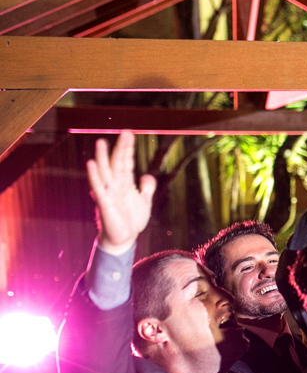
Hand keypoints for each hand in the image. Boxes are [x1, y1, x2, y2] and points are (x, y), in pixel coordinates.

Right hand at [86, 131, 155, 254]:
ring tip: (101, 142)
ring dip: (103, 158)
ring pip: (105, 172)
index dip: (128, 149)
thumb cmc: (131, 221)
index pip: (126, 162)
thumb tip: (147, 176)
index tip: (129, 134)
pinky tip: (91, 164)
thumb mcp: (144, 202)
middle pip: (117, 163)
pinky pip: (99, 188)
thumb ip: (146, 188)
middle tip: (124, 132)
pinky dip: (94, 176)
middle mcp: (115, 186)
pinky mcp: (104, 204)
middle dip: (120, 148)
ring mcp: (109, 194)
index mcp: (124, 184)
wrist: (124, 240)